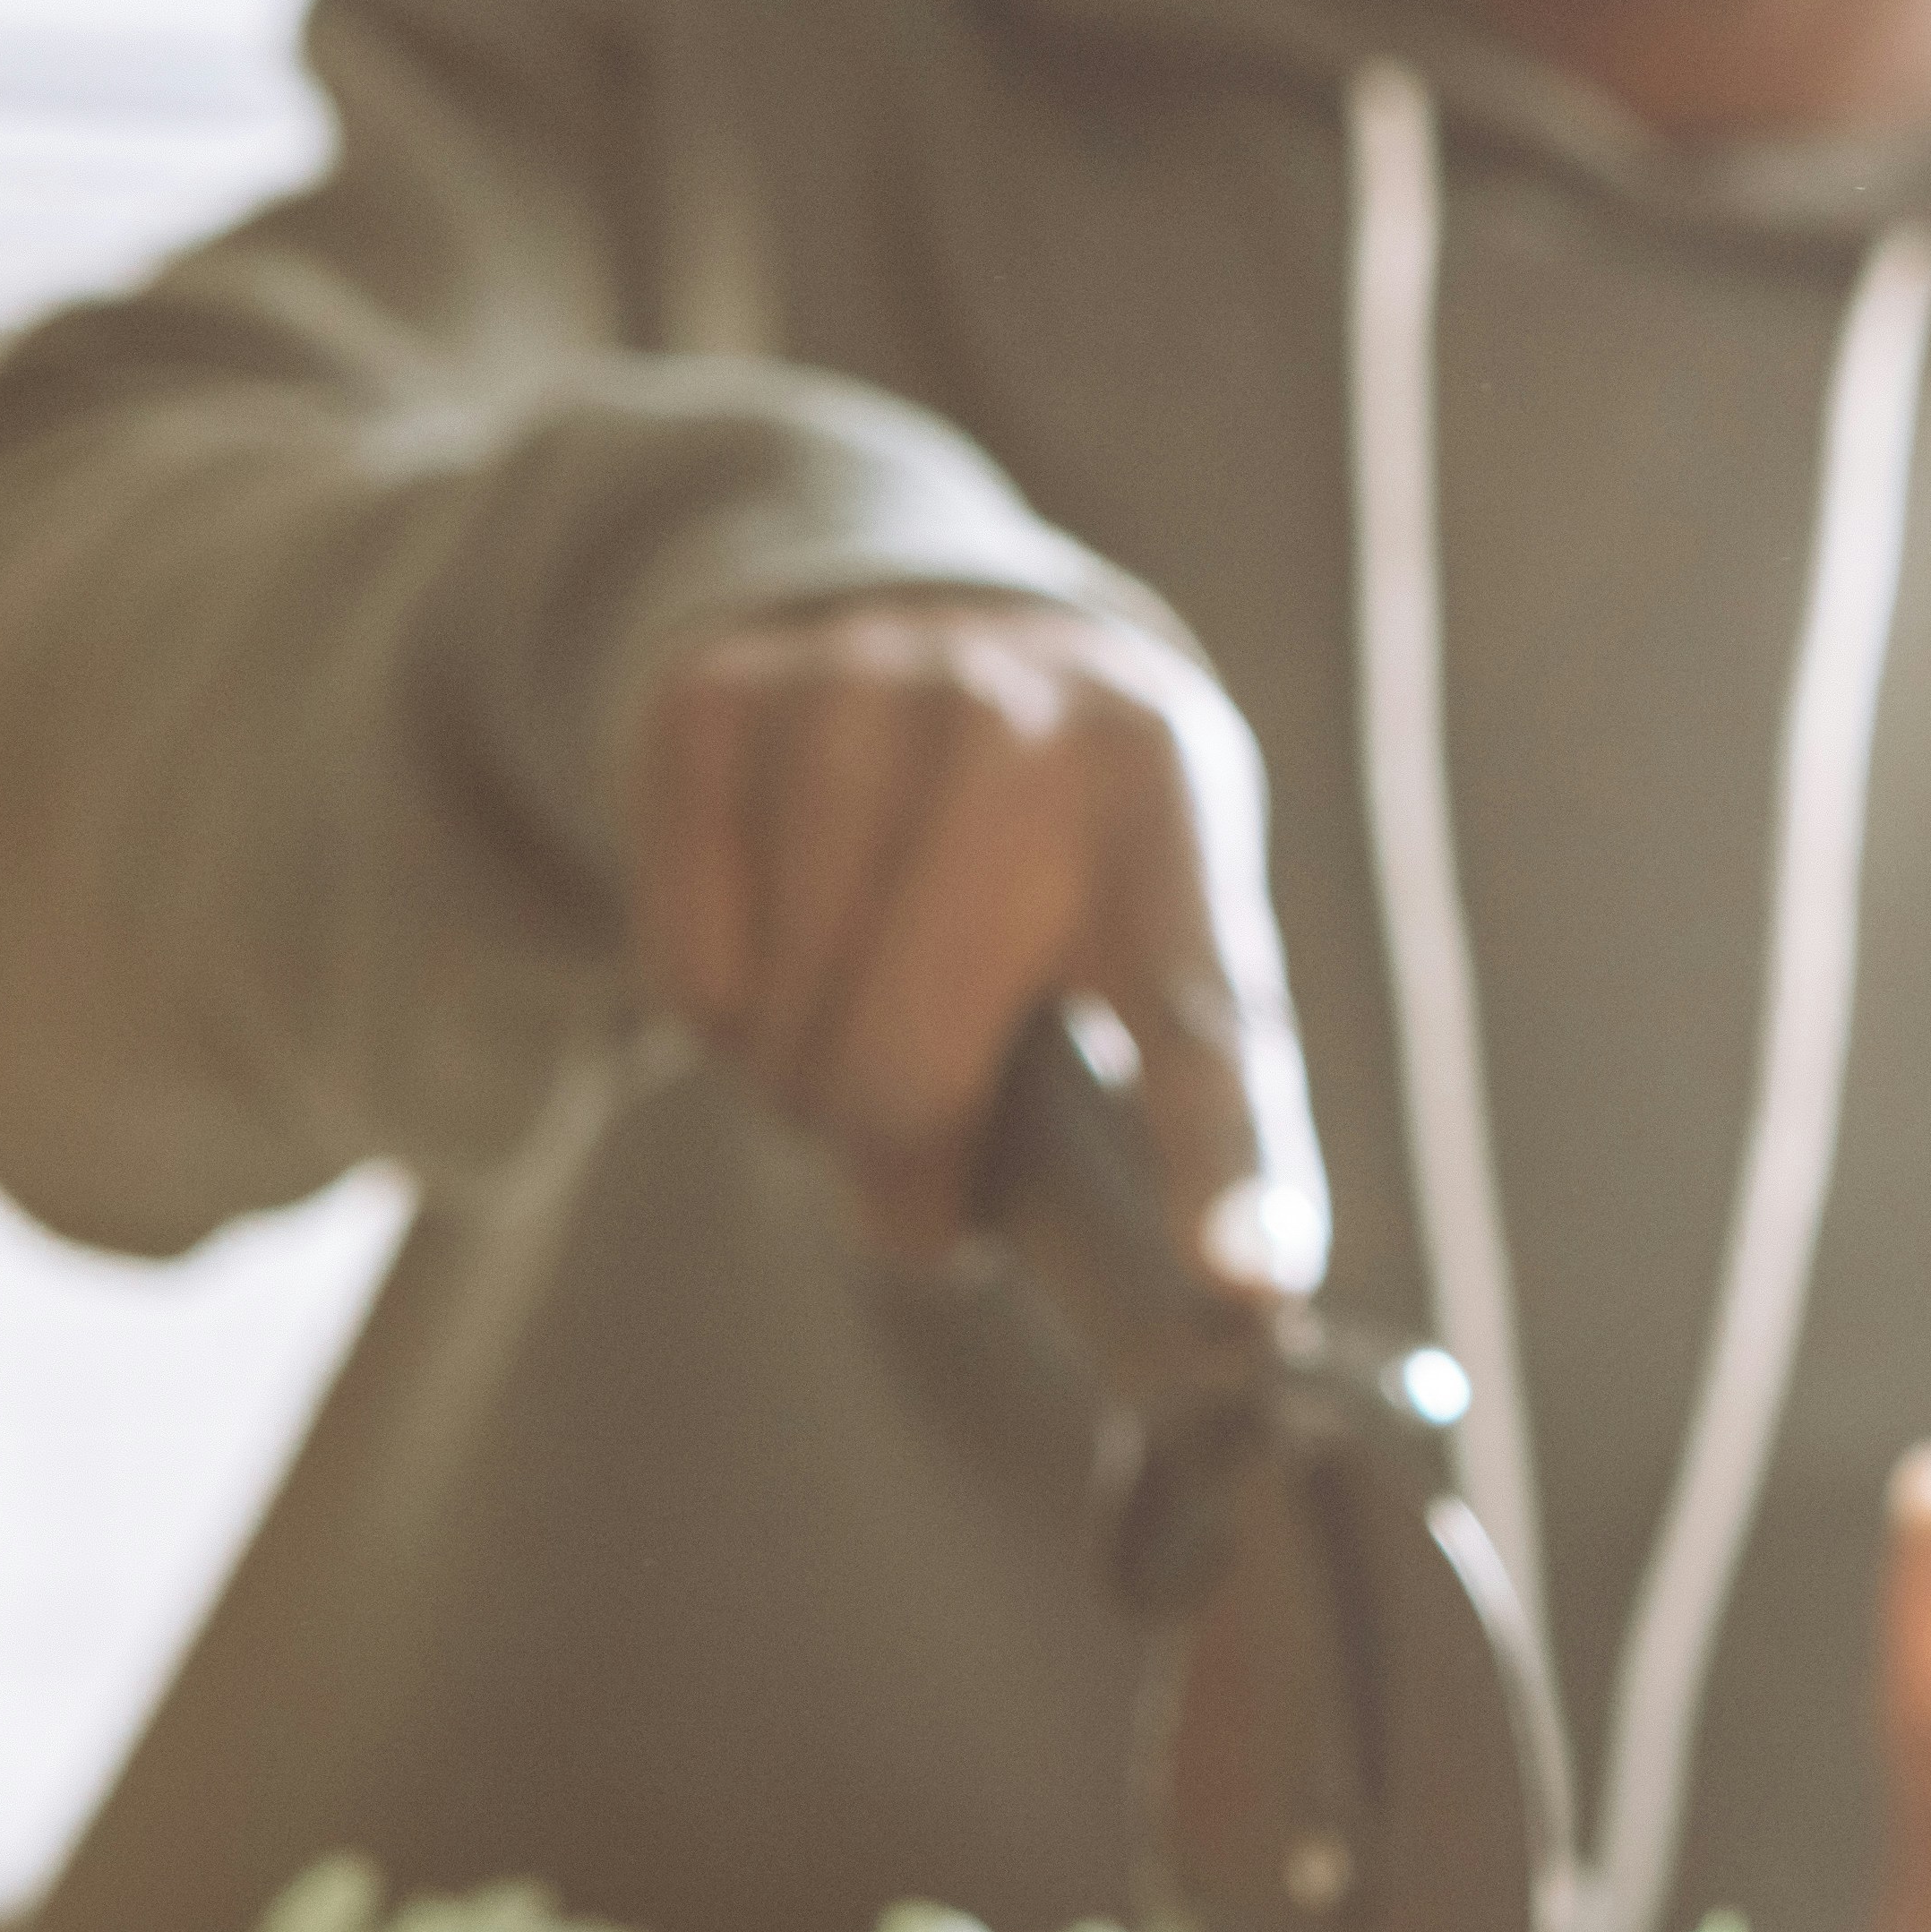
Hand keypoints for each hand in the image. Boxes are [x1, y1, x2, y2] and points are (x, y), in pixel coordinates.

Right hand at [630, 590, 1317, 1299]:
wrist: (921, 610)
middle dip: (898, 1175)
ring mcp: (860, 695)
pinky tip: (781, 927)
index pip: (1205, 1029)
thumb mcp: (1141, 926)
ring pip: (784, 1048)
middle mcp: (1025, 734)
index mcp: (1174, 819)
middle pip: (903, 1085)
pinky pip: (685, 983)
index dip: (1227, 1173)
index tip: (1245, 1286)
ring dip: (805, 1083)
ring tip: (859, 999)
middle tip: (922, 1167)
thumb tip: (1176, 1321)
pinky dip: (721, 1009)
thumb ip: (1135, 1103)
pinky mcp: (717, 701)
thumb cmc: (1055, 852)